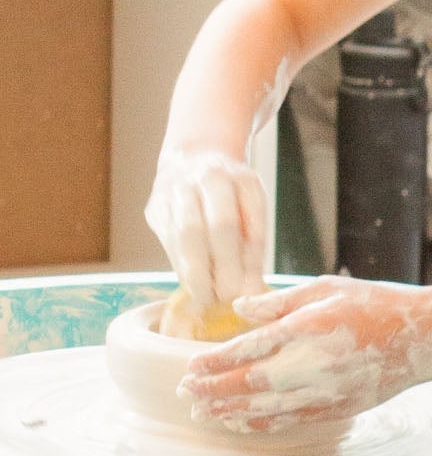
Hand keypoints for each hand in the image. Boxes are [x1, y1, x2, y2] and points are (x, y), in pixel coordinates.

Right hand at [144, 150, 266, 313]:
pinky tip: (193, 282)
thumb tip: (252, 289)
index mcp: (231, 176)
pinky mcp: (154, 208)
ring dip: (194, 272)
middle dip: (215, 269)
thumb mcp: (253, 204)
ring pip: (180, 237)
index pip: (234, 222)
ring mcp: (171, 192)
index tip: (248, 289)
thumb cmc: (233, 189)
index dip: (240, 259)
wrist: (195, 157)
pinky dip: (181, 265)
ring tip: (207, 297)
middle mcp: (198, 180)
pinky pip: (168, 242)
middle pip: (203, 229)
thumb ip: (253, 240)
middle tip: (225, 298)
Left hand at [178, 277, 431, 433]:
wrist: (425, 338)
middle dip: (211, 389)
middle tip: (184, 392)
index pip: (247, 350)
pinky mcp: (338, 408)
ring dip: (228, 411)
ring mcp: (326, 391)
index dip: (213, 362)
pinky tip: (239, 420)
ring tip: (202, 412)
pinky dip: (260, 423)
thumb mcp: (327, 289)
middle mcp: (313, 363)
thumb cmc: (376, 305)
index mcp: (308, 328)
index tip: (189, 367)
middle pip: (248, 383)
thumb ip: (280, 301)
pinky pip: (290, 421)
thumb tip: (238, 310)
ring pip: (265, 408)